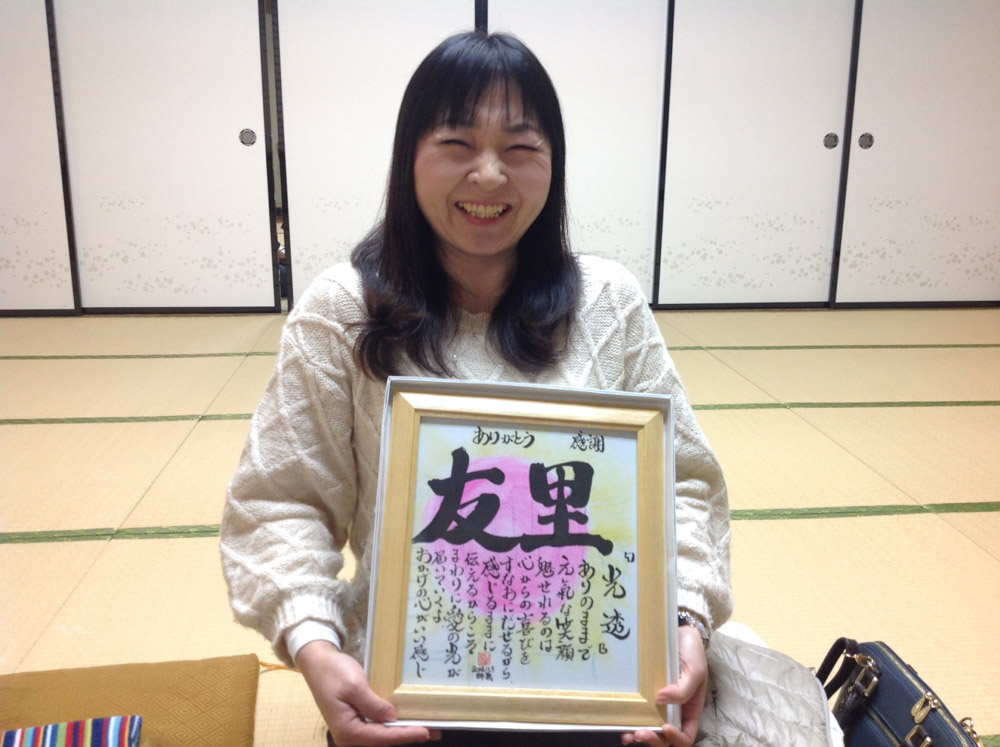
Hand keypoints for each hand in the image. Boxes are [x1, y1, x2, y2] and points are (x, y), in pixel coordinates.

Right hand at [296, 640, 440, 745]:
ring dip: (403, 730)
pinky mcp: (357, 720)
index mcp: (347, 730)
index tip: (426, 732)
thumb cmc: (333, 672)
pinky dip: (393, 723)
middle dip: (408, 735)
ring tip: (427, 726)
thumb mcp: (354, 685)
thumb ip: (373, 704)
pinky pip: (378, 726)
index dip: (405, 735)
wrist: (317, 662)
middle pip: (383, 739)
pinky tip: (407, 719)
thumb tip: (392, 718)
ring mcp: (353, 729)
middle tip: (435, 731)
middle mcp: (350, 735)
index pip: (382, 737)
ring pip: (382, 734)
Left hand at [622, 625, 707, 746]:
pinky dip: (629, 719)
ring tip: (627, 734)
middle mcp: (673, 711)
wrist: (678, 630)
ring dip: (638, 734)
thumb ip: (684, 689)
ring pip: (649, 727)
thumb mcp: (696, 670)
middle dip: (653, 740)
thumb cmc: (692, 652)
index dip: (677, 738)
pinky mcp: (643, 692)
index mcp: (690, 710)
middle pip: (665, 738)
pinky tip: (620, 720)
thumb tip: (661, 700)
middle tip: (639, 733)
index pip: (686, 736)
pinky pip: (637, 710)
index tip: (665, 727)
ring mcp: (657, 703)